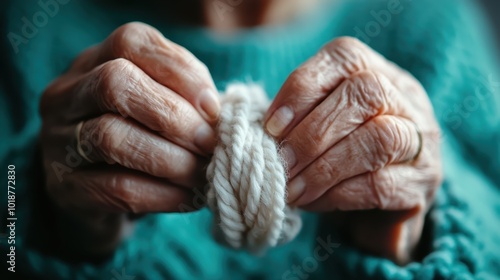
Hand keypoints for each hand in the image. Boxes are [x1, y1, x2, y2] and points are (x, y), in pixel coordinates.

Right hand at [40, 22, 218, 257]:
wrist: (100, 191)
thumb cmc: (142, 137)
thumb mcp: (160, 106)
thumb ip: (184, 98)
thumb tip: (217, 110)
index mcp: (94, 62)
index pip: (130, 43)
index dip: (179, 71)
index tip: (213, 107)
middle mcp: (67, 94)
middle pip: (115, 83)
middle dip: (174, 115)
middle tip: (209, 143)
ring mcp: (57, 139)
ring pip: (111, 137)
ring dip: (171, 159)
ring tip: (203, 174)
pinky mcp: (64, 187)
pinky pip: (116, 187)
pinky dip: (163, 194)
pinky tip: (189, 198)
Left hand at [264, 37, 441, 262]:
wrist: (380, 205)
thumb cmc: (338, 154)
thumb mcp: (319, 125)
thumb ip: (296, 118)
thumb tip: (258, 131)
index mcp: (378, 72)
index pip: (345, 57)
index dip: (303, 88)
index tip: (270, 124)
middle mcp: (407, 99)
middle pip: (366, 92)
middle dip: (312, 131)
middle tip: (280, 161)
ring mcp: (421, 140)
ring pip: (380, 137)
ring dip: (324, 166)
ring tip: (291, 188)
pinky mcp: (422, 184)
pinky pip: (381, 184)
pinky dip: (337, 194)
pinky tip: (312, 202)